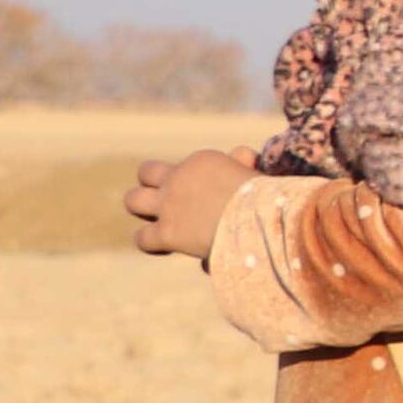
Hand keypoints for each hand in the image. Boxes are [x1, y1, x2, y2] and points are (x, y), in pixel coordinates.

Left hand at [125, 150, 251, 264]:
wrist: (263, 221)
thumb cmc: (270, 200)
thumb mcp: (256, 175)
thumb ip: (243, 163)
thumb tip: (242, 153)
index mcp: (202, 160)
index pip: (188, 166)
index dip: (196, 181)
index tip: (212, 195)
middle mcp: (179, 177)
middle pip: (147, 172)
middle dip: (152, 185)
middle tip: (168, 202)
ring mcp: (169, 205)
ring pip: (133, 200)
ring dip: (142, 210)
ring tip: (159, 223)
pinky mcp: (167, 233)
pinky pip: (142, 238)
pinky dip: (151, 244)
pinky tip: (165, 248)